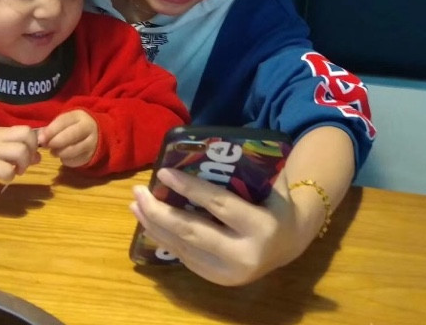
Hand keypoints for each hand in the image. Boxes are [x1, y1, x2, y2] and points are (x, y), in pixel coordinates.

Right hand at [0, 126, 40, 187]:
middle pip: (26, 135)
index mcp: (2, 132)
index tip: (31, 154)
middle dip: (31, 151)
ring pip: (20, 151)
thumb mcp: (1, 150)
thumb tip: (39, 156)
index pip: (27, 130)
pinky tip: (6, 177)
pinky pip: (7, 170)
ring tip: (17, 171)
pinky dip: (11, 176)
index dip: (34, 143)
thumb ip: (20, 150)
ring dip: (23, 164)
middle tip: (25, 163)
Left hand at [37, 110, 97, 167]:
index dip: (51, 131)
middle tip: (46, 146)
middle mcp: (88, 128)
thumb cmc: (73, 127)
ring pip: (73, 150)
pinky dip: (65, 160)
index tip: (41, 139)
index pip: (64, 121)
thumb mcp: (65, 122)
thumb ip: (52, 128)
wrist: (96, 134)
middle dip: (55, 142)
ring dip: (59, 152)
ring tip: (54, 151)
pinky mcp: (90, 156)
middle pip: (71, 135)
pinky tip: (64, 156)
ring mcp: (91, 142)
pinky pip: (74, 160)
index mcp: (79, 116)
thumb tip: (41, 138)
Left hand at [130, 167, 303, 285]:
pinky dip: (163, 239)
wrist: (290, 244)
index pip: (218, 205)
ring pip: (183, 247)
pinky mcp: (217, 280)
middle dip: (160, 211)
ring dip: (155, 225)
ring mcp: (228, 273)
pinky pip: (184, 258)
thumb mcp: (275, 183)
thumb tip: (211, 145)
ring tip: (135, 204)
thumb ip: (251, 168)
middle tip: (138, 191)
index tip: (163, 172)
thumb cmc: (279, 204)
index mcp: (261, 227)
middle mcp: (244, 255)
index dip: (189, 188)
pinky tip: (148, 223)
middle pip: (192, 231)